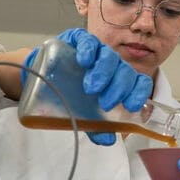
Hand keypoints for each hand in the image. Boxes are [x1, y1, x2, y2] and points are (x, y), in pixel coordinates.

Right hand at [24, 28, 152, 145]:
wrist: (41, 79)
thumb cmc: (68, 95)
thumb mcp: (84, 114)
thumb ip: (97, 127)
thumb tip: (108, 140)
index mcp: (119, 80)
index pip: (139, 82)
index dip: (138, 92)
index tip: (130, 105)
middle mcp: (111, 64)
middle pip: (125, 71)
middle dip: (119, 87)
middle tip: (106, 102)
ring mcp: (96, 50)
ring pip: (109, 56)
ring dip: (104, 72)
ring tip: (92, 88)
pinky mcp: (78, 40)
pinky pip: (88, 41)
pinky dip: (88, 50)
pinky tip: (84, 61)